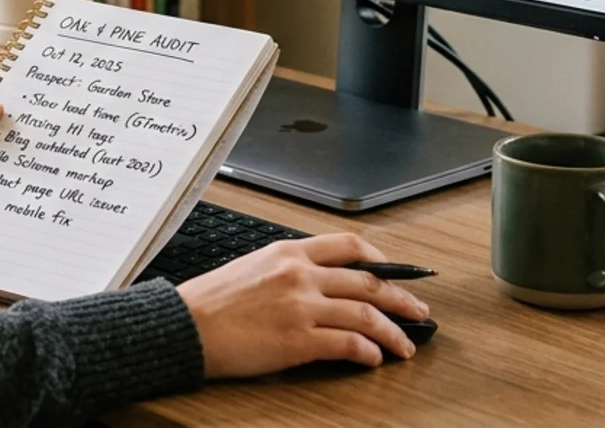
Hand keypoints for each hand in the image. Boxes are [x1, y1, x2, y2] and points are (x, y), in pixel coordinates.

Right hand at [177, 233, 429, 376]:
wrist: (185, 325)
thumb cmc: (211, 301)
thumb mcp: (252, 267)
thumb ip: (288, 269)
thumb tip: (320, 282)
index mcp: (288, 252)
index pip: (349, 246)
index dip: (382, 260)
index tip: (396, 273)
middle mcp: (300, 274)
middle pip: (369, 282)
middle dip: (403, 299)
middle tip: (419, 312)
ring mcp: (301, 307)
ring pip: (366, 314)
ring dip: (394, 332)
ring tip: (406, 346)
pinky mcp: (298, 340)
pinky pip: (348, 343)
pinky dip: (368, 351)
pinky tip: (374, 358)